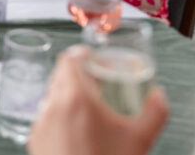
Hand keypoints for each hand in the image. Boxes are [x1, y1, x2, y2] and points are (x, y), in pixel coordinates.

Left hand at [27, 46, 167, 154]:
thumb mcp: (140, 140)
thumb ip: (155, 112)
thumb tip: (159, 96)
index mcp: (75, 98)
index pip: (70, 59)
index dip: (83, 54)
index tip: (94, 58)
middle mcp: (52, 106)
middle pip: (60, 76)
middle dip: (78, 75)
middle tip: (97, 84)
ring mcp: (40, 124)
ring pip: (52, 97)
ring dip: (68, 96)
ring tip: (89, 109)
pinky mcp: (35, 140)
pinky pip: (45, 117)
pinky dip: (59, 116)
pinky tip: (77, 130)